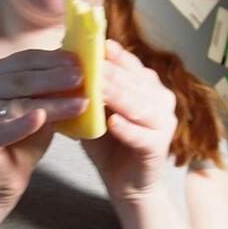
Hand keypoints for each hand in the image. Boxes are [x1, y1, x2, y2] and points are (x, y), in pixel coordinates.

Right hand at [0, 49, 87, 207]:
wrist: (3, 180)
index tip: (81, 60)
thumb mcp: (42, 107)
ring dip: (54, 103)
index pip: (26, 60)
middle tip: (83, 77)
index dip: (54, 59)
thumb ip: (52, 87)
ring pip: (20, 104)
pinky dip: (22, 125)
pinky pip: (3, 130)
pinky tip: (40, 118)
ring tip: (82, 103)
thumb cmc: (24, 139)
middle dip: (56, 78)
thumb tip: (80, 62)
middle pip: (23, 80)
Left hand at [81, 40, 177, 204]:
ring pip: (138, 105)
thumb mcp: (96, 111)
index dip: (111, 54)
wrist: (125, 184)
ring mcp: (164, 123)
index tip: (90, 44)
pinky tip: (112, 123)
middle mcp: (161, 99)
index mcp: (147, 85)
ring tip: (96, 89)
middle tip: (85, 64)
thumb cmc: (108, 143)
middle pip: (133, 81)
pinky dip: (127, 129)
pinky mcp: (159, 147)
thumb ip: (89, 89)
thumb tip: (63, 58)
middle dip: (109, 72)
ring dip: (117, 96)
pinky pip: (142, 135)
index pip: (129, 63)